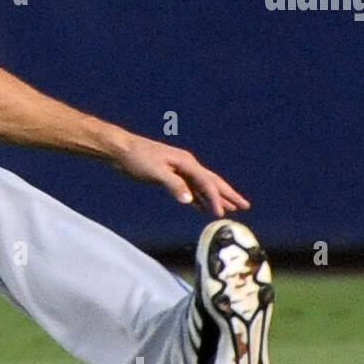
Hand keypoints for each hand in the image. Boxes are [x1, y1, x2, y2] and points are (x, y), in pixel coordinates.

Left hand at [109, 133, 249, 216]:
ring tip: (231, 208)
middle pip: (212, 182)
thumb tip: (190, 200)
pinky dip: (198, 198)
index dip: (216, 199)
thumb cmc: (135, 158)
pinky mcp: (170, 175)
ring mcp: (179, 169)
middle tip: (245, 206)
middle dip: (228, 195)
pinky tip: (201, 207)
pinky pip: (190, 188)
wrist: (119, 149)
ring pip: (203, 186)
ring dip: (216, 197)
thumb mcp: (154, 172)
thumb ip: (173, 185)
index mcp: (186, 163)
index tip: (222, 215)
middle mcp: (186, 164)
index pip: (207, 183)